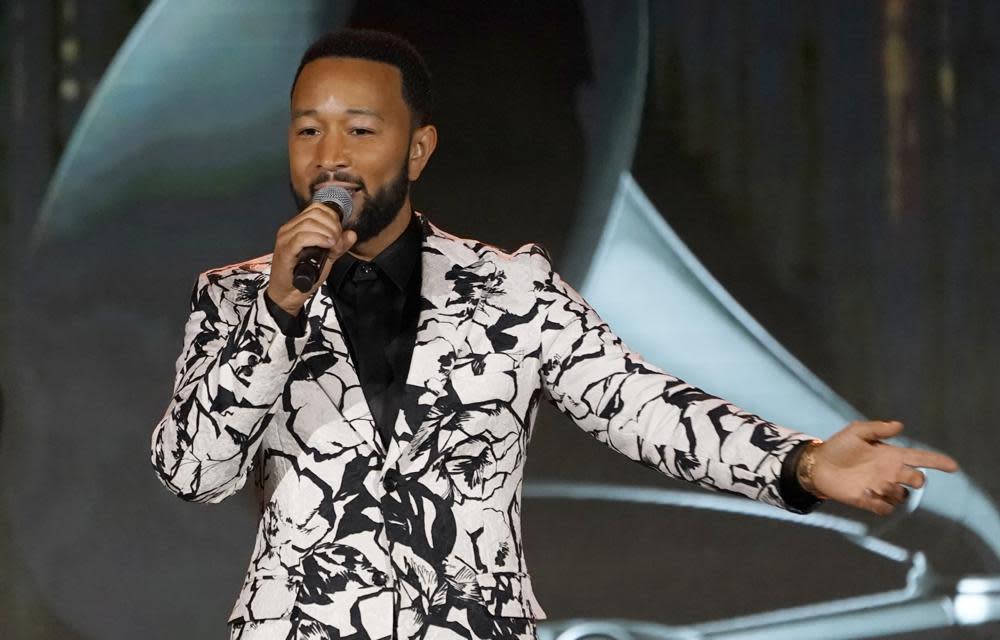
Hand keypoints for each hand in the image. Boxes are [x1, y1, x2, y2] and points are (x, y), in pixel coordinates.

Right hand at [266, 202, 356, 314]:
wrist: (288, 295)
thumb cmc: (303, 276)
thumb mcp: (326, 258)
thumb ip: (338, 246)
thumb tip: (351, 234)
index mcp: (297, 227)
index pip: (316, 209)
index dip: (332, 216)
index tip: (339, 231)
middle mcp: (289, 229)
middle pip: (314, 214)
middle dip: (332, 225)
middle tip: (337, 240)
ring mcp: (285, 239)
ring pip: (309, 224)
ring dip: (327, 232)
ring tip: (333, 245)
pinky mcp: (285, 251)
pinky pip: (301, 238)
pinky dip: (318, 239)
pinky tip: (327, 246)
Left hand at [810, 420, 958, 514]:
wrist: (817, 464)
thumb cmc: (838, 446)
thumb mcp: (856, 431)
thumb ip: (878, 428)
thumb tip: (900, 426)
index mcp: (891, 455)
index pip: (920, 458)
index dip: (937, 462)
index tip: (953, 466)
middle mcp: (889, 472)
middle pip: (917, 479)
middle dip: (916, 478)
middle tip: (901, 474)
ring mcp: (880, 487)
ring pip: (902, 496)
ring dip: (895, 491)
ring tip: (875, 484)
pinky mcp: (869, 500)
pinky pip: (885, 508)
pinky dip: (880, 503)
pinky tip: (865, 493)